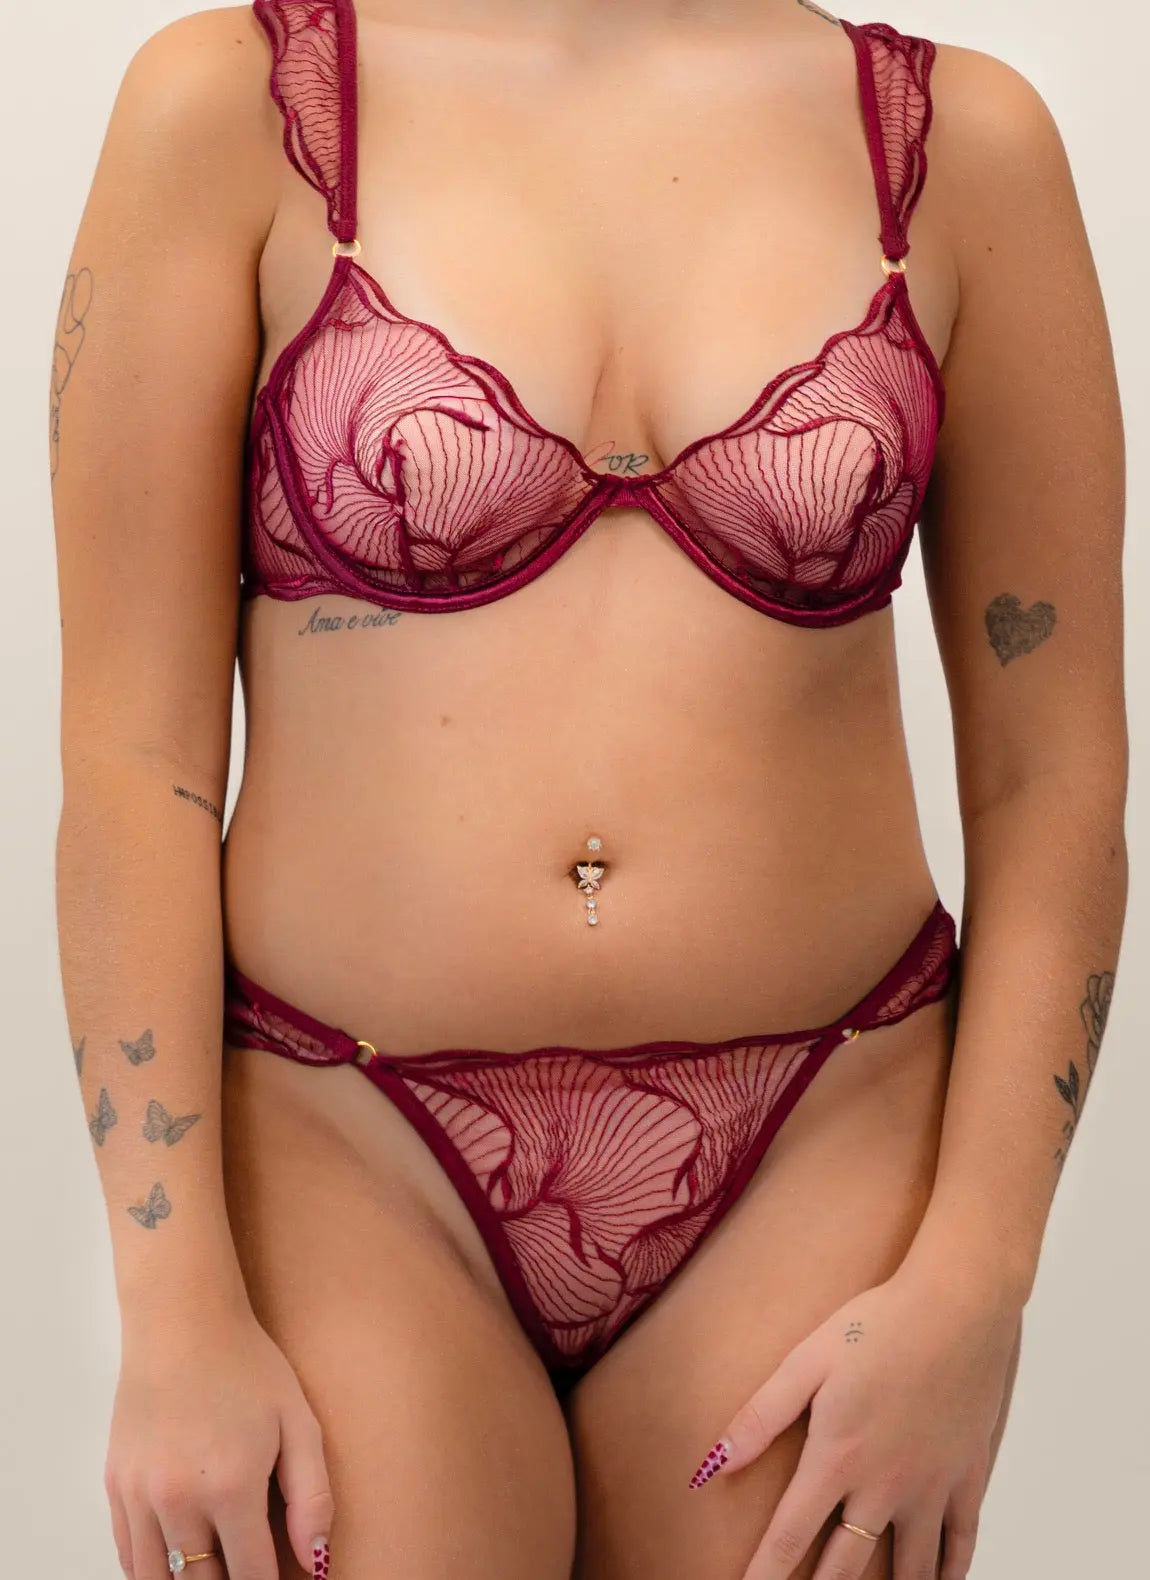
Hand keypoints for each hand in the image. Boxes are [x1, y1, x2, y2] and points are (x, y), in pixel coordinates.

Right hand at [105, 1302, 332, 1578]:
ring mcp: (140, 1494)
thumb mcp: (299, 1422)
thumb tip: (316, 1561)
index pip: (251, 1576)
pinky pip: (129, 1555)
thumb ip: (312, 1497)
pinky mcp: (116, 1485)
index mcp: (231, 1487)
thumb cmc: (247, 1367)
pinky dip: (152, 1570)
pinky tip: (179, 1562)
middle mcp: (178, 1499)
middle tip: (247, 1567)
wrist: (184, 1324)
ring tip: (216, 1568)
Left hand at [687, 1264, 1021, 1579]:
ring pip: (911, 1570)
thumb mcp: (807, 1361)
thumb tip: (712, 1464)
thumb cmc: (878, 1323)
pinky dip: (949, 1573)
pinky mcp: (969, 1476)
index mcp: (838, 1458)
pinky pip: (961, 1543)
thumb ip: (760, 1417)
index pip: (790, 1537)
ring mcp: (932, 1487)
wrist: (958, 1305)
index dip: (765, 1575)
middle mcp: (885, 1486)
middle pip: (847, 1566)